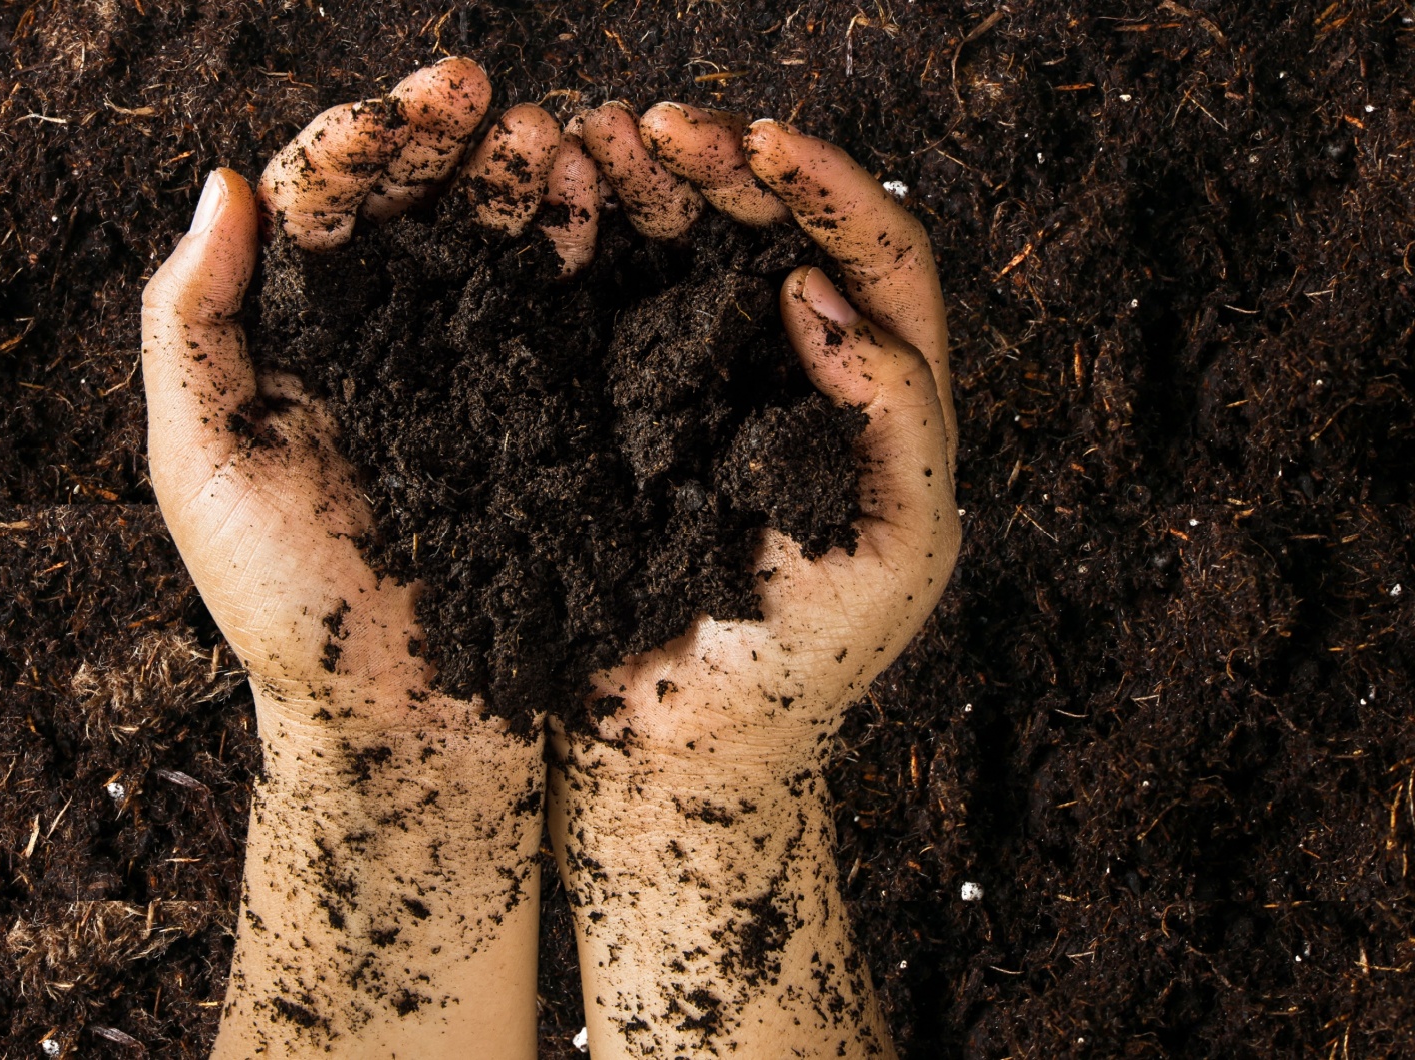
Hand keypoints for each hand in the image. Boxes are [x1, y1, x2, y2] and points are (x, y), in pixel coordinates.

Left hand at [141, 59, 547, 1058]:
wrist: (409, 734)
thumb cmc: (291, 613)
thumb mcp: (205, 465)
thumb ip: (191, 325)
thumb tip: (222, 182)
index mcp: (297, 345)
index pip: (324, 206)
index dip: (364, 141)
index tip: (411, 104)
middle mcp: (387, 346)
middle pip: (419, 207)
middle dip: (453, 141)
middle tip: (491, 94)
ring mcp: (473, 378)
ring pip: (499, 245)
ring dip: (526, 179)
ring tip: (558, 136)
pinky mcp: (544, 418)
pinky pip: (563, 313)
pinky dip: (581, 248)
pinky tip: (601, 202)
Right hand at [552, 106, 959, 1058]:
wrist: (674, 754)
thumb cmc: (796, 674)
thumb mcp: (887, 556)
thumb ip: (892, 426)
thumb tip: (825, 298)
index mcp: (879, 405)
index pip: (879, 260)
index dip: (827, 188)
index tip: (757, 143)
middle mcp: (794, 381)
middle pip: (777, 235)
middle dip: (724, 167)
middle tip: (652, 127)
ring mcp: (702, 392)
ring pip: (689, 258)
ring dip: (647, 188)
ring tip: (587, 140)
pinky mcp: (622, 414)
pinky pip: (612, 311)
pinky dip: (586, 250)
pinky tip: (547, 206)